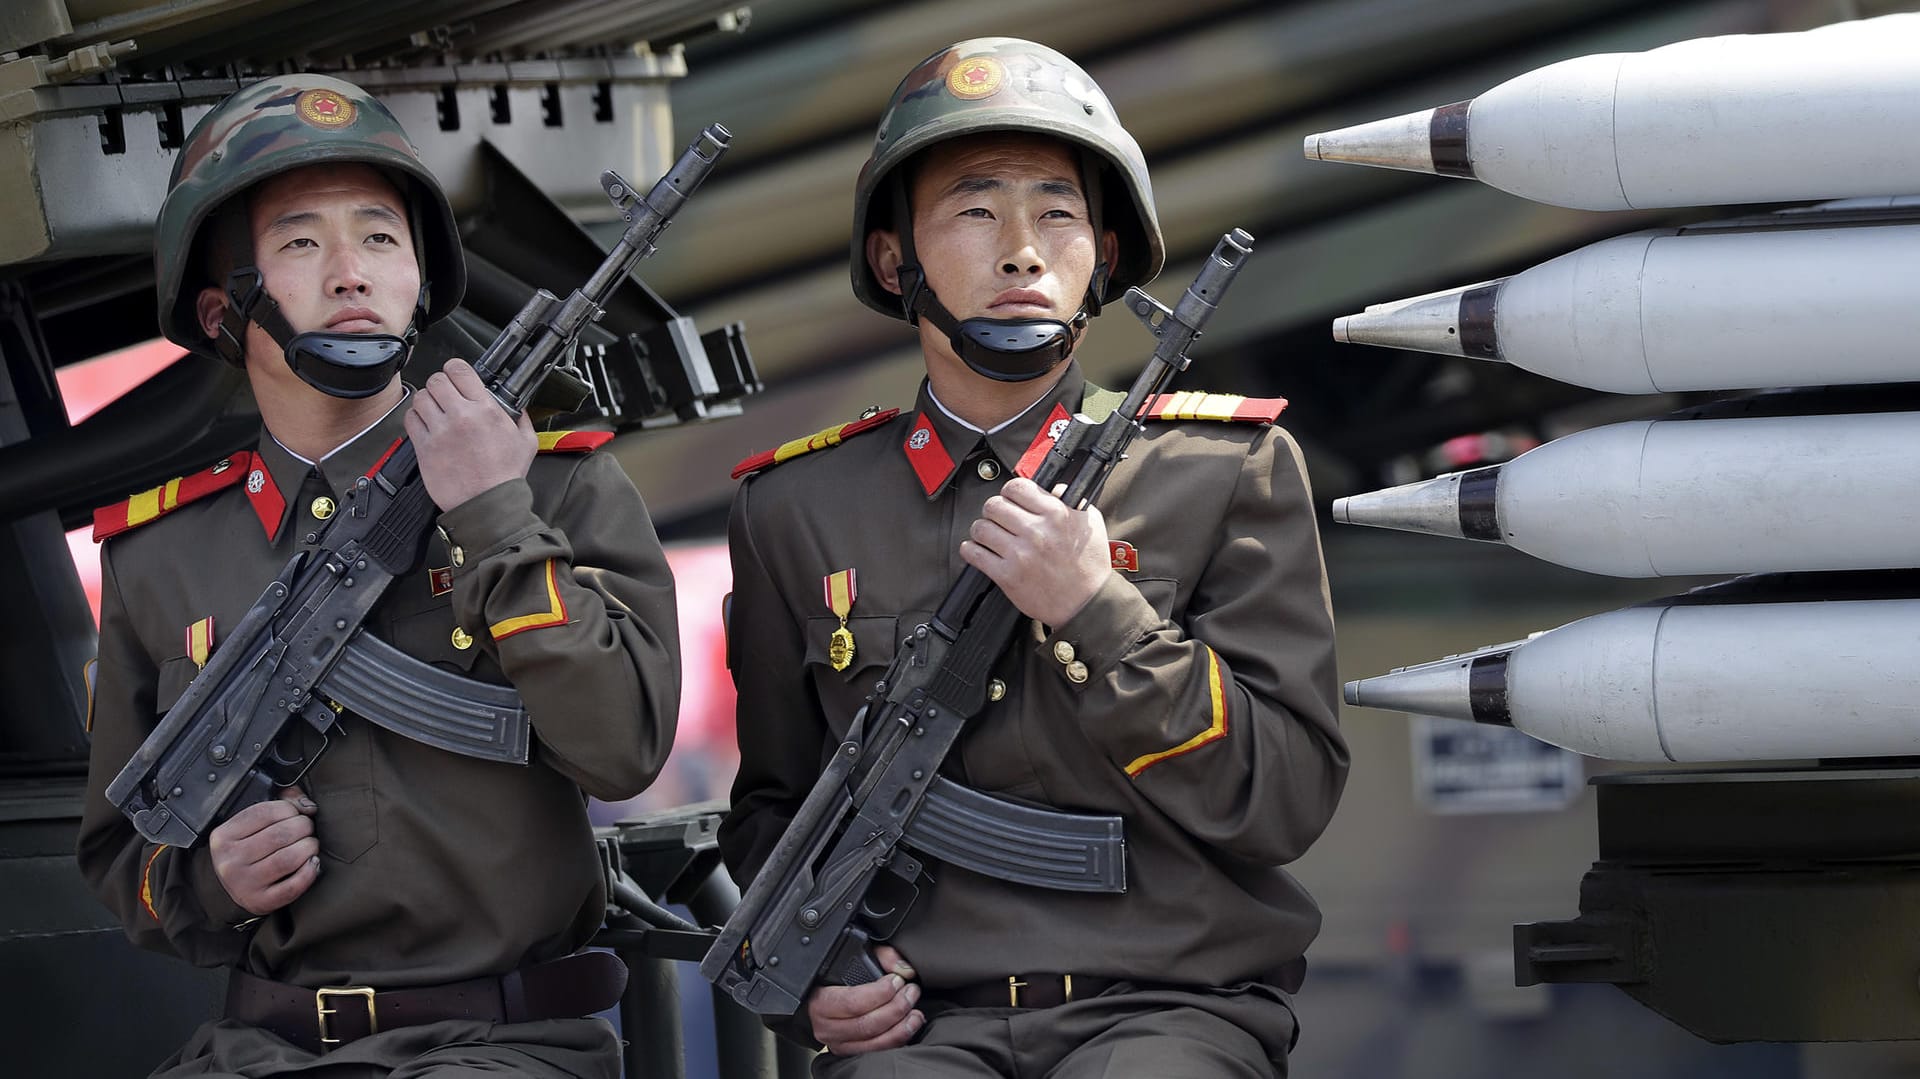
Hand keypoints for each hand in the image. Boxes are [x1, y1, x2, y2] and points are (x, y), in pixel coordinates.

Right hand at [208, 785, 319, 915]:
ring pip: (288, 859)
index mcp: (224, 836)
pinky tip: (313, 862)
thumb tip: (308, 806)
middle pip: (279, 835)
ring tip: (311, 844)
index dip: (289, 809)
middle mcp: (230, 861)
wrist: (228, 891)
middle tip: (307, 829)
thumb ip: (281, 802)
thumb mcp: (251, 825)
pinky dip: (310, 872)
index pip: (263, 812)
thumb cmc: (248, 849)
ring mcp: (244, 884)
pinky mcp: (261, 902)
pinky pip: (293, 886)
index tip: (297, 813)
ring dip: (309, 847)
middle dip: (303, 827)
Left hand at [405, 358, 537, 511]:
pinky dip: (415, 418)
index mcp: (485, 410)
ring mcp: (440, 431)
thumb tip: (518, 408)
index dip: (455, 369)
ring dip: (427, 401)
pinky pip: (410, 419)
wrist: (487, 504)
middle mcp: (460, 416)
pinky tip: (426, 425)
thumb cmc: (505, 477)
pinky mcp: (424, 447)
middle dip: (440, 384)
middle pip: (436, 380)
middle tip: (445, 395)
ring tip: (435, 410)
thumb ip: (521, 419)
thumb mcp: (527, 442)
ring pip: (420, 397)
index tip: (456, 376)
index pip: (459, 370)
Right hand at [806, 944, 923, 1054]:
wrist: (824, 1001)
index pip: (852, 1002)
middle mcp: (827, 1028)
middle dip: (896, 1008)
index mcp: (822, 1003)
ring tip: (915, 1012)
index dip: (880, 993)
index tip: (897, 980)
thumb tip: (903, 970)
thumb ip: (882, 957)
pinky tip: (908, 1026)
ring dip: (901, 1027)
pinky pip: (878, 1051)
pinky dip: (898, 1040)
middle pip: (866, 1024)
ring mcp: (839, 1044)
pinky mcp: (852, 1053)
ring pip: (874, 1042)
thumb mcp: (856, 958)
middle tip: (911, 992)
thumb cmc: (839, 978)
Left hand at [960, 477, 1112, 626]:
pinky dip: (971, 550)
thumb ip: (1067, 500)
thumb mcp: (1089, 522)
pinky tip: (980, 551)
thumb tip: (1049, 486)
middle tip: (998, 519)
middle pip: (993, 505)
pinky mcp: (1007, 576)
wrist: (1087, 603)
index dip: (1009, 492)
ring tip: (989, 536)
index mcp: (1056, 513)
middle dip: (993, 511)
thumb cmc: (1089, 565)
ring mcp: (1020, 554)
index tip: (1010, 500)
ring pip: (980, 528)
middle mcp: (1037, 531)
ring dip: (982, 531)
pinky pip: (974, 553)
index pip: (1016, 487)